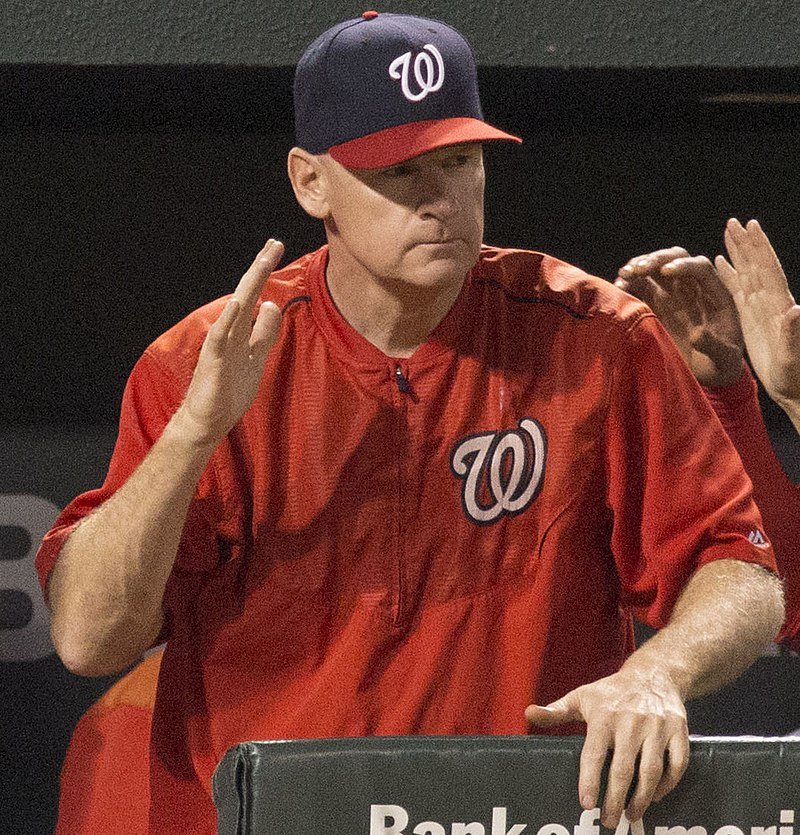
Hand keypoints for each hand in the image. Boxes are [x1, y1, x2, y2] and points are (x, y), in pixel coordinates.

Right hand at [176, 239, 284, 445]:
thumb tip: (272, 304)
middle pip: (248, 295)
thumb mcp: (256, 357)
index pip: (257, 296)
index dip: (266, 274)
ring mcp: (221, 346)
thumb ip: (264, 333)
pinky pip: (220, 338)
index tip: (275, 248)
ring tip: (262, 262)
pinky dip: (228, 320)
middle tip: (274, 243)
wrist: (207, 420)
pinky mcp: (213, 362)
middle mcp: (232, 332)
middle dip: (261, 269)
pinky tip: (237, 304)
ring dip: (249, 286)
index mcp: (242, 331)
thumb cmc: (229, 390)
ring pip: (236, 309)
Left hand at [525, 668, 688, 826]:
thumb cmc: (611, 692)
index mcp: (604, 716)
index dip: (590, 779)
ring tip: (630, 815)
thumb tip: (529, 714)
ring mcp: (657, 727)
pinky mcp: (678, 730)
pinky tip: (655, 796)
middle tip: (607, 821)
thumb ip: (556, 711)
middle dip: (615, 799)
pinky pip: (677, 764)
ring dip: (641, 798)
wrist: (653, 675)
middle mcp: (630, 722)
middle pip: (623, 768)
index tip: (586, 803)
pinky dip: (668, 784)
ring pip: (651, 770)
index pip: (594, 752)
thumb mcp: (581, 697)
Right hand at [616, 248, 744, 386]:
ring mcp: (672, 295)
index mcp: (715, 295)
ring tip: (624, 275)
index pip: (701, 268)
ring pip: (655, 269)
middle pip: (676, 259)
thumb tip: (697, 335)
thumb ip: (715, 347)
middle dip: (657, 259)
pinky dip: (628, 283)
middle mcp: (692, 289)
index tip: (666, 272)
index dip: (684, 266)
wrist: (705, 374)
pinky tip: (618, 288)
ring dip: (639, 267)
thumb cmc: (719, 365)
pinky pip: (640, 286)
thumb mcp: (724, 360)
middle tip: (638, 269)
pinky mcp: (654, 305)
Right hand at [715, 219, 799, 409]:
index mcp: (779, 307)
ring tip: (728, 234)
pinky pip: (738, 291)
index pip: (768, 271)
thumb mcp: (794, 357)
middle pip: (756, 266)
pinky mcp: (751, 319)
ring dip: (738, 254)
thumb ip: (793, 333)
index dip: (759, 249)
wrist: (795, 390)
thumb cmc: (796, 376)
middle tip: (734, 222)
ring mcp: (761, 309)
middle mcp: (771, 303)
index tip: (751, 227)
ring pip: (747, 274)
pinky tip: (720, 264)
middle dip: (746, 244)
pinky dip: (729, 275)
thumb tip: (796, 310)